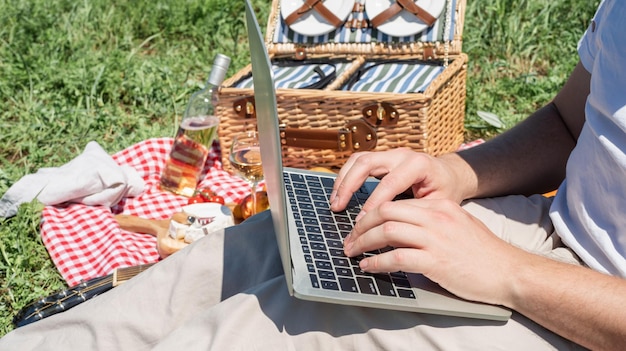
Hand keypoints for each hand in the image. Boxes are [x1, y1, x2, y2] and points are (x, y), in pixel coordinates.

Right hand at [330, 148, 471, 214]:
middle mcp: (402, 154)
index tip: (361, 222)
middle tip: (338, 207)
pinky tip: (339, 193)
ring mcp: (390, 154)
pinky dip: (346, 177)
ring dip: (343, 180)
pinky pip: (358, 162)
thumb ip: (415, 213)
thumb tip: (391, 229)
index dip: (372, 203)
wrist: (449, 175)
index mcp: (418, 165)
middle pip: (366, 163)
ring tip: (334, 201)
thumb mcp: (437, 204)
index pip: (389, 183)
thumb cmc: (445, 191)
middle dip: (348, 186)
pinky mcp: (382, 157)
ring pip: (358, 159)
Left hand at [342, 197, 521, 305]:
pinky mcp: (436, 261)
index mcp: (439, 205)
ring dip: (363, 243)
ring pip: (387, 232)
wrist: (508, 272)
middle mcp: (435, 217)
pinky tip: (369, 267)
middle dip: (360, 226)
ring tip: (352, 253)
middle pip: (385, 212)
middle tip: (349, 239)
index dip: (370, 214)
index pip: (394, 202)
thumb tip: (398, 228)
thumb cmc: (481, 253)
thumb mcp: (456, 224)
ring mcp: (436, 238)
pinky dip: (377, 263)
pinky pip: (397, 258)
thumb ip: (429, 222)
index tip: (359, 226)